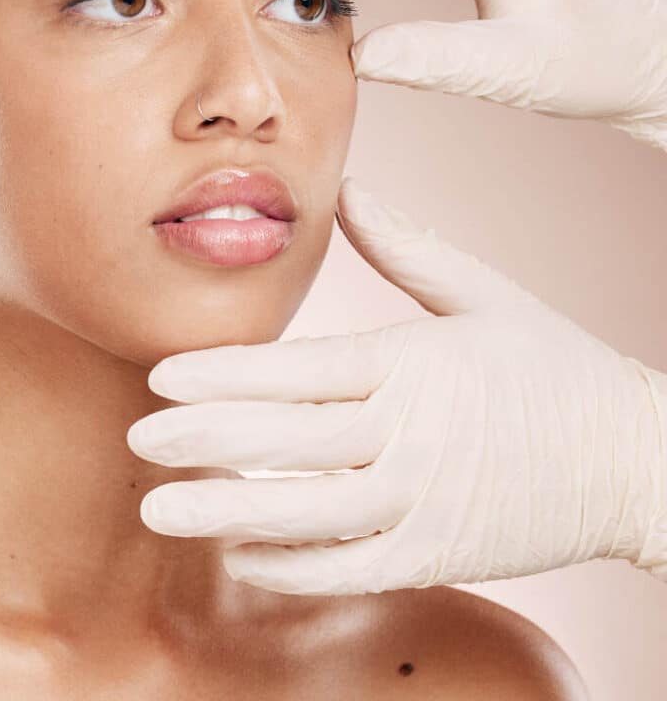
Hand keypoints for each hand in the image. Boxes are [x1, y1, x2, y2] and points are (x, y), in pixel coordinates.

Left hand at [126, 177, 666, 593]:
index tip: (163, 376)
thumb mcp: (483, 294)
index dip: (225, 375)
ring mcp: (422, 502)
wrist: (637, 459)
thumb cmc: (552, 368)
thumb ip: (406, 244)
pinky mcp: (437, 555)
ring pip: (305, 512)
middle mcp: (410, 434)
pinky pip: (347, 566)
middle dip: (202, 440)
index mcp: (413, 363)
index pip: (298, 370)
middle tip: (136, 437)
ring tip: (157, 508)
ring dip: (224, 512)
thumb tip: (347, 187)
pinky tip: (237, 551)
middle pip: (287, 440)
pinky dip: (289, 563)